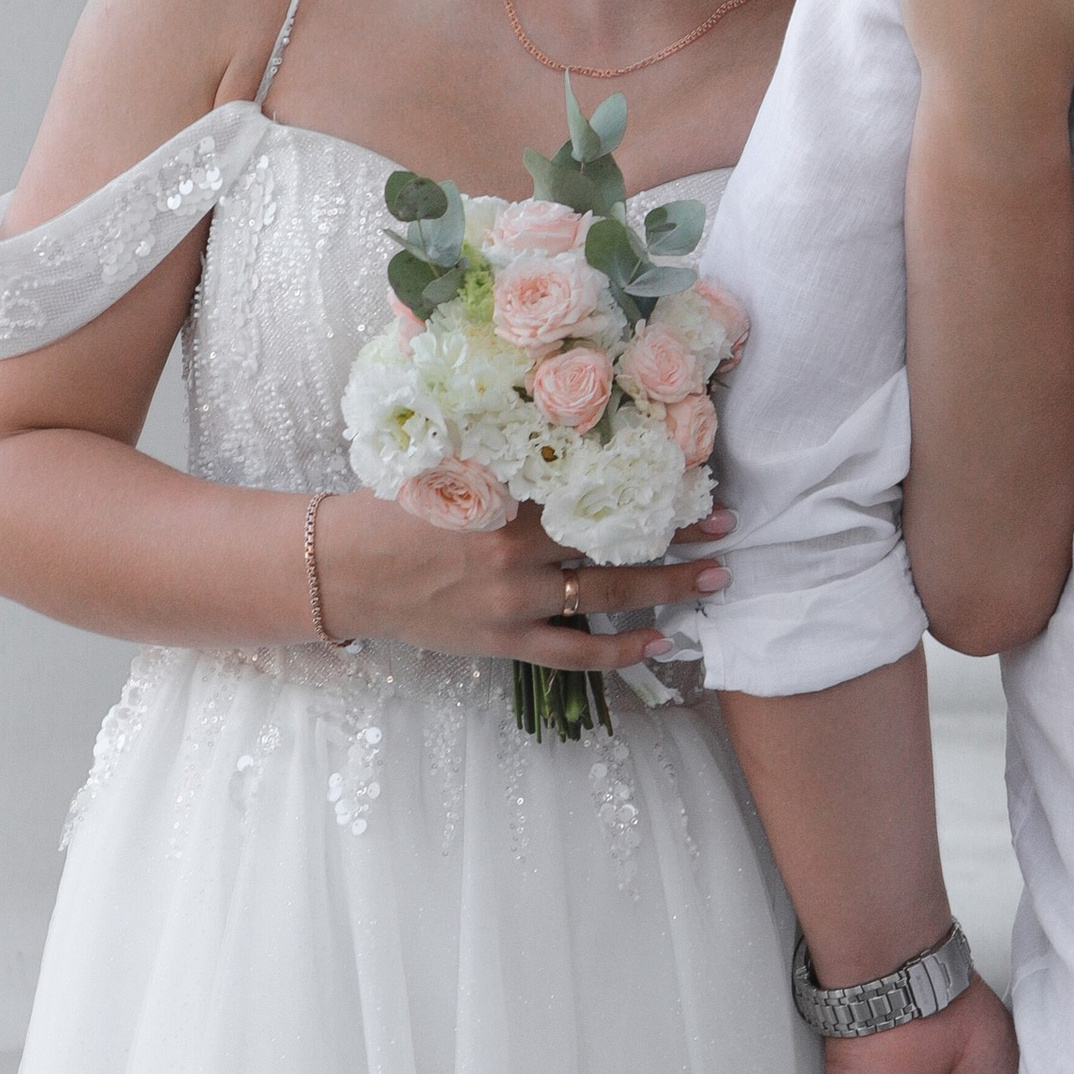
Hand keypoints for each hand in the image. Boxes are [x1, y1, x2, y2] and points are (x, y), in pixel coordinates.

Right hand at [316, 484, 731, 670]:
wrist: (346, 567)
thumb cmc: (397, 508)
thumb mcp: (452, 466)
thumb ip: (506, 453)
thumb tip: (568, 419)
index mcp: (508, 497)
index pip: (593, 484)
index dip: (647, 479)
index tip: (694, 469)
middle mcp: (518, 550)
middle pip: (615, 540)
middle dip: (678, 534)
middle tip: (727, 526)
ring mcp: (514, 601)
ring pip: (608, 596)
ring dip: (667, 588)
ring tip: (714, 579)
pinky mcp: (504, 641)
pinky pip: (575, 653)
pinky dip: (620, 651)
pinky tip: (659, 642)